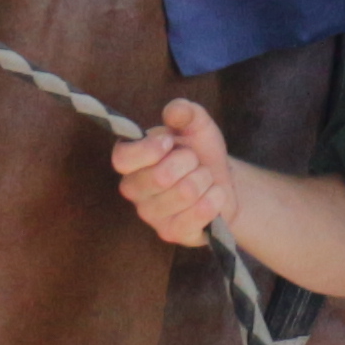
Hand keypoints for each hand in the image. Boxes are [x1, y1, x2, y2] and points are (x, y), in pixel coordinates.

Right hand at [110, 99, 232, 245]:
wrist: (222, 183)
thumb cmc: (201, 153)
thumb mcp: (197, 126)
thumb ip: (185, 112)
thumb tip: (174, 110)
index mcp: (130, 160)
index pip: (122, 159)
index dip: (149, 150)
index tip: (170, 143)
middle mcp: (133, 189)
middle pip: (160, 177)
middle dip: (190, 162)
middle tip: (194, 162)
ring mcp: (151, 215)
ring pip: (185, 193)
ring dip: (205, 179)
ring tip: (204, 178)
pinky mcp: (171, 233)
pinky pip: (198, 214)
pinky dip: (215, 199)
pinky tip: (212, 196)